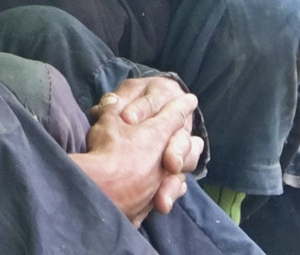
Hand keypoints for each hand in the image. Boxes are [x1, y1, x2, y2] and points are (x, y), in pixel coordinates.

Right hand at [69, 90, 200, 226]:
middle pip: (185, 145)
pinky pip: (171, 190)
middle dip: (187, 142)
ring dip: (183, 164)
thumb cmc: (107, 150)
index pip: (175, 115)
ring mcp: (161, 179)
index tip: (191, 100)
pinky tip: (174, 186)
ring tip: (184, 164)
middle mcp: (166, 156)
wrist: (103, 191)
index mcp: (158, 132)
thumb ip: (111, 108)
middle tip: (196, 140)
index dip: (182, 106)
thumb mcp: (107, 122)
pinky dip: (173, 186)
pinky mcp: (152, 200)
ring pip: (180, 171)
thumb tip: (112, 100)